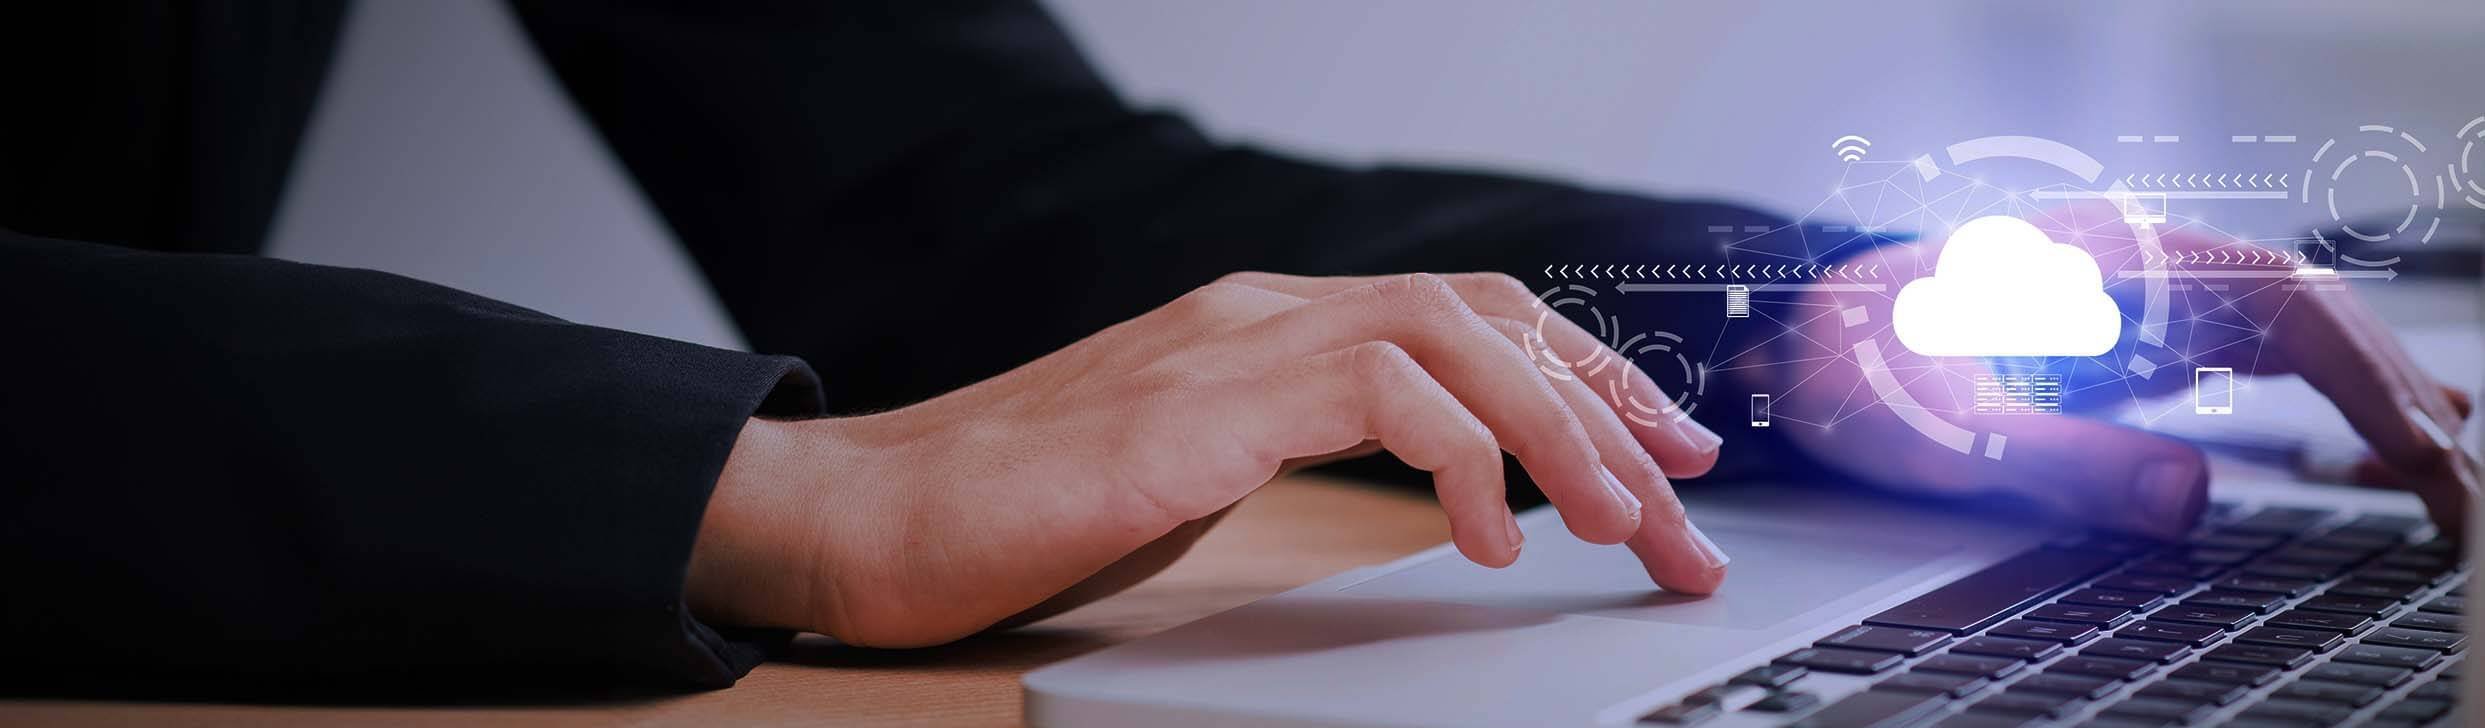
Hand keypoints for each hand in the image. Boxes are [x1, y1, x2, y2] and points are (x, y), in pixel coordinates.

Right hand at [684, 273, 1731, 646]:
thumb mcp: (1200, 474)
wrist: (872, 519)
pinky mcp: (1202, 398)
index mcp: (1268, 328)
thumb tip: (1432, 486)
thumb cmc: (1021, 515)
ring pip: (1454, 342)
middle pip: (1488, 321)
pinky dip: (1457, 460)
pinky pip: (1378, 393)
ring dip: (1561, 436)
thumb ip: (1301, 449)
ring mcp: (1233, 343)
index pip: (1466, 320)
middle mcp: (1264, 312)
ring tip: (1623, 528)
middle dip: (1611, 413)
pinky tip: (1483, 537)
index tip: (1664, 454)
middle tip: (1689, 507)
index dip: (1582, 379)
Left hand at [1759, 209, 2475, 539]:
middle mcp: (2140, 267)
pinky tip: (2382, 437)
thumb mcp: (1945, 429)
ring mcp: (2142, 300)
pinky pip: (2258, 357)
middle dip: (2397, 398)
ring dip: (2379, 396)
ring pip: (2298, 334)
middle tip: (2463, 494)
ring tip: (2455, 471)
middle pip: (2311, 316)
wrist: (1790, 348)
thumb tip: (2191, 495)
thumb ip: (2065, 459)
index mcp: (2107, 265)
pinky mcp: (2132, 339)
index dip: (2365, 375)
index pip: (2284, 303)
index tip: (2420, 445)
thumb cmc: (1853, 368)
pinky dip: (2329, 398)